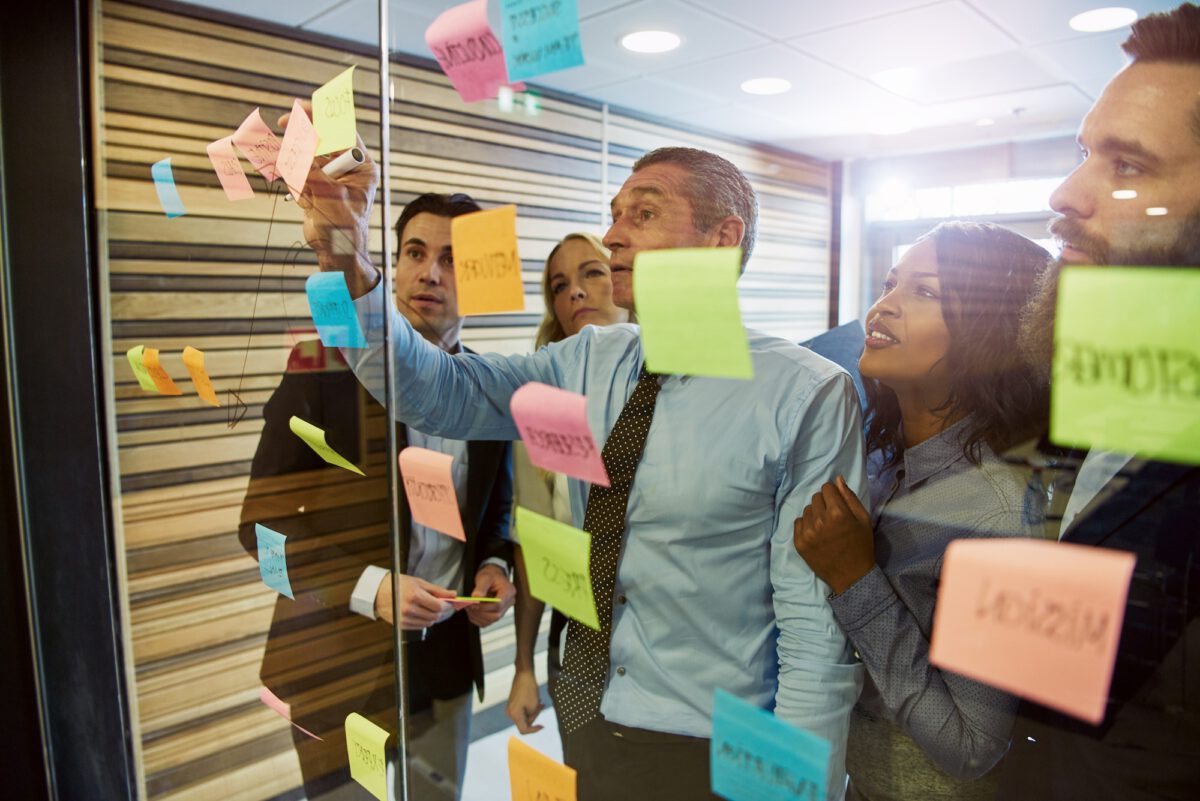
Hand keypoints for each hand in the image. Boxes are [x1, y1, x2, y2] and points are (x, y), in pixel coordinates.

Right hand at [277, 101, 379, 297]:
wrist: (336, 252)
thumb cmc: (344, 229)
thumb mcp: (330, 197)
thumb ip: (312, 171)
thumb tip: (294, 149)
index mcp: (361, 166)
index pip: (341, 131)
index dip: (320, 117)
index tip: (298, 108)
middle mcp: (347, 168)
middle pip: (319, 140)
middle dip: (301, 143)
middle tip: (282, 134)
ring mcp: (330, 176)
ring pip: (304, 157)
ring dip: (298, 172)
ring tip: (309, 196)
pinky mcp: (316, 185)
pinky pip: (298, 173)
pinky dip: (296, 184)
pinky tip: (308, 203)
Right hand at [374, 572, 455, 628]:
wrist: (378, 592)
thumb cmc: (398, 584)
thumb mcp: (419, 582)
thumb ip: (437, 590)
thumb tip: (453, 594)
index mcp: (415, 596)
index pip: (438, 607)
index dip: (446, 606)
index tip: (448, 603)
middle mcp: (409, 609)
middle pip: (434, 616)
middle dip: (439, 611)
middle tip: (438, 605)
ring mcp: (404, 618)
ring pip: (428, 623)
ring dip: (432, 617)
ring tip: (427, 608)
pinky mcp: (401, 625)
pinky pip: (420, 627)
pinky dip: (423, 621)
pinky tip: (419, 613)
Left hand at [465, 564, 515, 627]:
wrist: (492, 577)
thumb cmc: (490, 576)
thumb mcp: (485, 577)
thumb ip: (480, 588)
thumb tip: (475, 597)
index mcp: (509, 592)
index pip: (498, 604)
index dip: (484, 606)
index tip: (473, 603)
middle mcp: (509, 602)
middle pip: (496, 615)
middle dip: (480, 612)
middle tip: (468, 606)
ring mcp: (503, 610)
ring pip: (491, 620)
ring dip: (477, 616)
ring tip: (468, 608)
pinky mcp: (496, 614)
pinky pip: (487, 622)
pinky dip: (477, 619)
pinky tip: (471, 611)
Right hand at [506, 668, 544, 733]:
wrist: (524, 674)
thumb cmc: (529, 689)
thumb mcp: (534, 706)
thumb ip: (532, 717)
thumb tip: (529, 720)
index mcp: (514, 714)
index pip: (524, 730)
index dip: (534, 730)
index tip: (542, 726)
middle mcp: (510, 713)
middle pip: (524, 722)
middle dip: (534, 716)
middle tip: (541, 705)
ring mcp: (510, 708)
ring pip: (524, 716)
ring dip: (533, 711)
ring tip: (539, 702)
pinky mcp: (512, 704)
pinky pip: (522, 711)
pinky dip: (529, 708)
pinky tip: (535, 700)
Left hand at [793, 475, 874, 594]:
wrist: (852, 576)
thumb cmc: (861, 546)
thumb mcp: (863, 519)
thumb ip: (849, 497)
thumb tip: (837, 479)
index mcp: (838, 513)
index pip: (826, 488)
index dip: (833, 494)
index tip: (838, 504)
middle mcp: (820, 520)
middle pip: (815, 498)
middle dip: (824, 503)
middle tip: (833, 518)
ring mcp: (807, 532)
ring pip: (807, 510)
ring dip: (815, 514)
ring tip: (825, 527)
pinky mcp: (799, 543)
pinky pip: (798, 522)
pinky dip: (806, 525)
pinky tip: (817, 534)